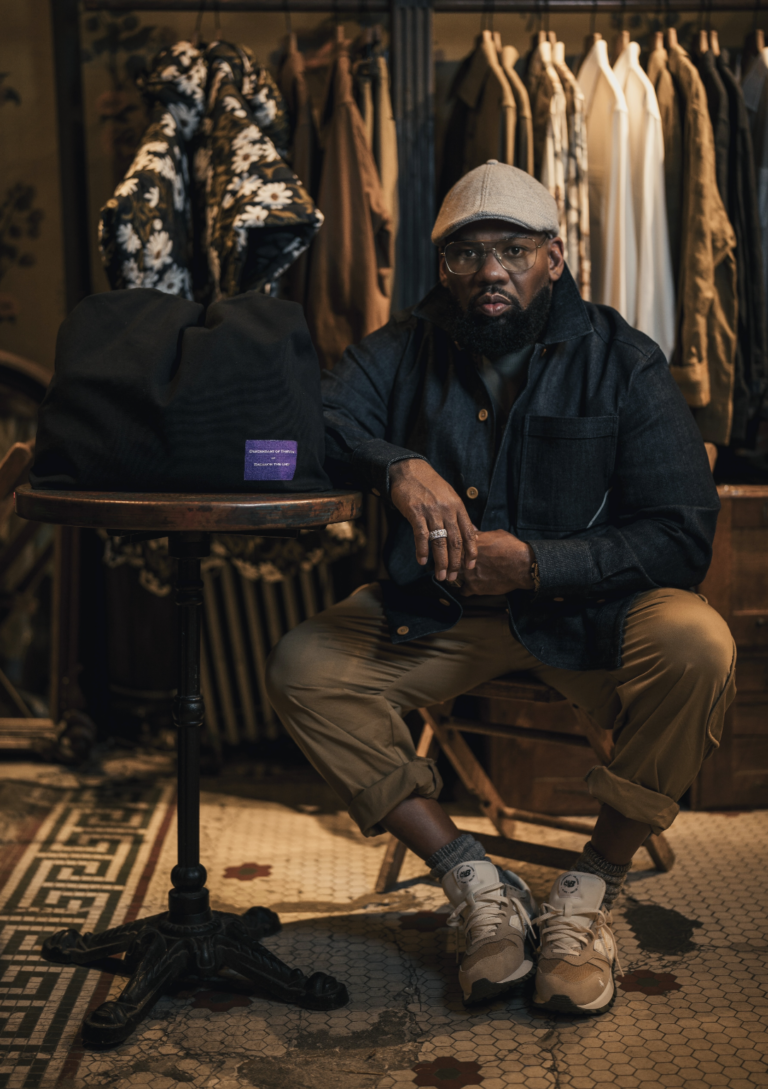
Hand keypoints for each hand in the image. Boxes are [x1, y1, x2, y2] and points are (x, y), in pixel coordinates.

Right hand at [389, 459, 477, 580]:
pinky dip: (422, 550)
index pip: (469, 533)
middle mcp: (447, 510)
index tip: (469, 567)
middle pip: (455, 541)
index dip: (471, 552)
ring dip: (441, 561)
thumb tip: (473, 533)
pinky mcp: (416, 512)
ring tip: (440, 576)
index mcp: (458, 507)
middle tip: (453, 578)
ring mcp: (432, 511)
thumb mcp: (450, 497)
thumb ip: (459, 516)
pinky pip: (421, 535)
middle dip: (455, 563)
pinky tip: (422, 561)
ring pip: (440, 541)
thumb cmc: (430, 486)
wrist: (409, 471)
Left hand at [458, 529, 533, 595]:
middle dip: (451, 563)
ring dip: (457, 577)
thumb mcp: (495, 534)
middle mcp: (464, 559)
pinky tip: (468, 587)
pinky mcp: (474, 587)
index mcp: (468, 544)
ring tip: (461, 576)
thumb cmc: (511, 548)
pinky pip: (462, 591)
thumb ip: (480, 534)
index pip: (452, 546)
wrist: (522, 566)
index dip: (452, 549)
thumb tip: (472, 529)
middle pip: (450, 562)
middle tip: (453, 565)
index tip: (453, 551)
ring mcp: (468, 573)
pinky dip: (465, 590)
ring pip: (453, 576)